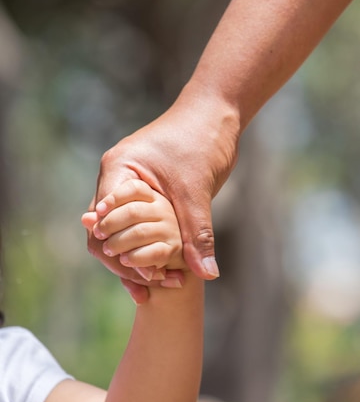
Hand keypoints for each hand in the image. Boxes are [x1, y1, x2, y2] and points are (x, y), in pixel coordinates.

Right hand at [92, 87, 239, 279]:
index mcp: (118, 170)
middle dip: (124, 261)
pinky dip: (149, 248)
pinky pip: (140, 227)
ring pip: (122, 232)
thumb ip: (197, 232)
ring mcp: (130, 188)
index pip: (101, 221)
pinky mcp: (147, 195)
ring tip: (158, 287)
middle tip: (149, 287)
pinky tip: (164, 273)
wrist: (217, 114)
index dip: (118, 252)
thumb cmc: (202, 140)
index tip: (143, 275)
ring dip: (137, 258)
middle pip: (104, 232)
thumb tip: (206, 273)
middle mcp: (116, 180)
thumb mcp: (197, 189)